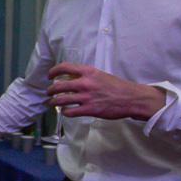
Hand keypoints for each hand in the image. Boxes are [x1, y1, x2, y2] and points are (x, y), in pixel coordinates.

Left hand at [46, 63, 165, 120]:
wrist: (131, 98)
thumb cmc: (117, 87)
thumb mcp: (100, 75)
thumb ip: (85, 76)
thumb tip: (70, 78)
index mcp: (88, 72)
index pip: (64, 67)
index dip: (53, 71)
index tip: (50, 76)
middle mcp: (85, 83)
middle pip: (58, 86)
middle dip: (50, 90)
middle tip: (49, 92)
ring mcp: (86, 97)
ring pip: (61, 100)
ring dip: (53, 102)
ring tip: (52, 103)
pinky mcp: (89, 110)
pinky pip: (70, 112)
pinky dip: (65, 112)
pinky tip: (66, 111)